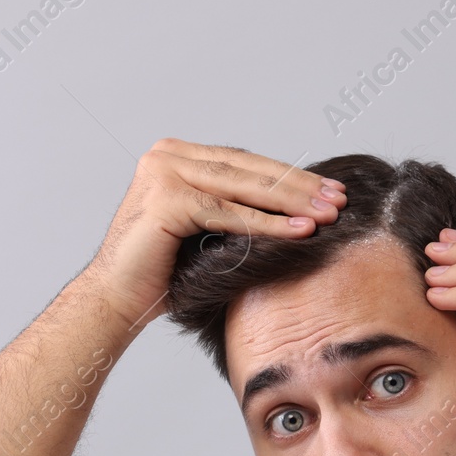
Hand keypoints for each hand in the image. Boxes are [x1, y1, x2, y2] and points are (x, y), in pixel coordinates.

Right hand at [84, 138, 346, 330]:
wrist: (117, 300)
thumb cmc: (163, 273)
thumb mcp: (207, 229)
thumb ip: (236, 207)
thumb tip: (299, 204)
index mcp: (177, 156)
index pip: (245, 162)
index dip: (290, 176)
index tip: (330, 189)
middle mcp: (167, 155)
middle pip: (248, 169)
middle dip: (298, 185)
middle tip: (338, 199)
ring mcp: (164, 172)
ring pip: (242, 187)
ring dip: (291, 202)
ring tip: (328, 215)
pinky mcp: (166, 198)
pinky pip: (228, 213)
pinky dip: (267, 224)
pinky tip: (300, 231)